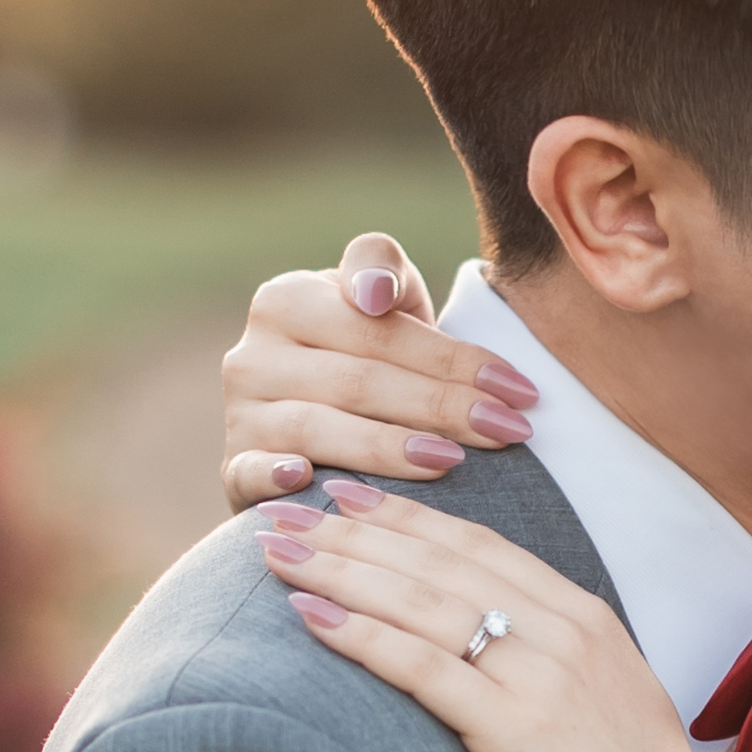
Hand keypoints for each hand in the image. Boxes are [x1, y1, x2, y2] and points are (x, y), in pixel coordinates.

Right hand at [221, 238, 540, 505]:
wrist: (319, 425)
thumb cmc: (366, 354)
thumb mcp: (382, 300)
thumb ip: (384, 271)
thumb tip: (372, 294)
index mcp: (285, 299)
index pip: (380, 330)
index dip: (454, 359)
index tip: (519, 389)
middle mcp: (251, 353)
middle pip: (360, 380)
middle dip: (443, 407)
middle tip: (510, 430)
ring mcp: (239, 413)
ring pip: (319, 428)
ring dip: (390, 448)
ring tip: (453, 461)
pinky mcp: (233, 467)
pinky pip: (251, 472)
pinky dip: (276, 477)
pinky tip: (311, 480)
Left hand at [258, 499, 743, 751]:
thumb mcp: (609, 712)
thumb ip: (561, 668)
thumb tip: (500, 655)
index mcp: (589, 619)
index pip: (480, 546)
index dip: (407, 515)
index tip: (348, 497)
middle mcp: (567, 632)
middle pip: (441, 560)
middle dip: (356, 529)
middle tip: (287, 510)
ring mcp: (543, 677)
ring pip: (422, 601)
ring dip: (342, 568)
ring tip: (278, 551)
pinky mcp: (516, 729)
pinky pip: (421, 666)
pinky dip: (360, 635)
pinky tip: (307, 616)